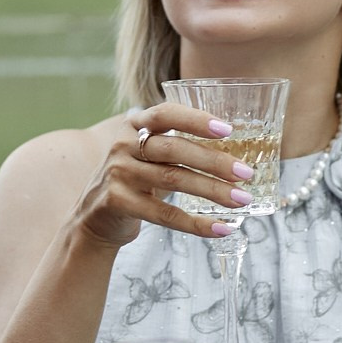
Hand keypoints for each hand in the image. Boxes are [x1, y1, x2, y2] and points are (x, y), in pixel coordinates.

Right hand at [71, 104, 254, 248]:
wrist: (95, 217)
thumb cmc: (138, 179)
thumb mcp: (152, 155)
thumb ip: (182, 146)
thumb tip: (241, 152)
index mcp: (135, 126)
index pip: (165, 113)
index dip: (196, 120)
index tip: (228, 130)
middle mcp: (123, 145)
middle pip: (174, 149)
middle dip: (215, 161)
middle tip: (246, 173)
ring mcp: (118, 173)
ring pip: (173, 179)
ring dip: (213, 191)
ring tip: (242, 199)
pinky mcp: (117, 202)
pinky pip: (163, 214)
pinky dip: (196, 223)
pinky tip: (221, 228)